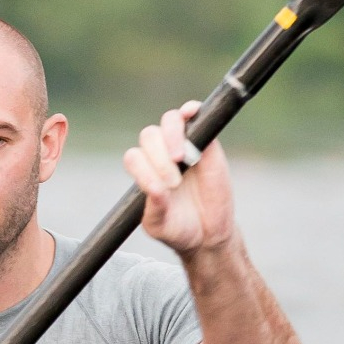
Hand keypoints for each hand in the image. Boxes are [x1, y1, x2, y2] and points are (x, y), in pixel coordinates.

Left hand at [123, 101, 234, 257]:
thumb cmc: (179, 228)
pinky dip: (190, 109)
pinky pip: (194, 114)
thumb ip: (154, 208)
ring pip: (169, 121)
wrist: (209, 234)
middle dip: (159, 159)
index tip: (160, 190)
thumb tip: (155, 188)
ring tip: (180, 159)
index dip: (143, 170)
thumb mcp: (159, 225)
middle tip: (174, 182)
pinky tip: (190, 113)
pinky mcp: (206, 141)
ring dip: (172, 136)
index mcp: (144, 171)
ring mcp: (183, 145)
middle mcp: (160, 154)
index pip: (134, 157)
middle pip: (149, 136)